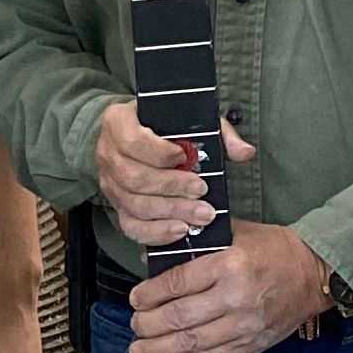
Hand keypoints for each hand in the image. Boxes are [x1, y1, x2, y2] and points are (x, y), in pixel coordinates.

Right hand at [95, 100, 251, 252]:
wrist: (140, 137)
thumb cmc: (165, 127)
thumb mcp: (191, 119)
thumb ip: (219, 133)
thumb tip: (244, 152)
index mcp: (118, 123)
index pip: (132, 140)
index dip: (157, 152)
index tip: (183, 157)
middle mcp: (108, 154)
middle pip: (134, 178)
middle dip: (172, 188)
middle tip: (202, 193)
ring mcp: (110, 183)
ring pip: (135, 205)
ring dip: (171, 212)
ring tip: (200, 215)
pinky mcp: (117, 207)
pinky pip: (131, 226)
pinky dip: (156, 232)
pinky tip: (180, 230)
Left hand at [127, 221, 335, 352]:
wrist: (315, 273)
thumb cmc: (275, 250)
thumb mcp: (236, 233)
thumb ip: (198, 244)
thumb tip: (158, 259)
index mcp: (230, 264)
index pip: (178, 283)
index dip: (150, 294)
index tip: (136, 299)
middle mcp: (236, 297)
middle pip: (180, 317)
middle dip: (149, 325)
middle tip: (135, 325)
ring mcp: (245, 325)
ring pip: (192, 343)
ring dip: (159, 350)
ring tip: (139, 351)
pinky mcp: (252, 345)